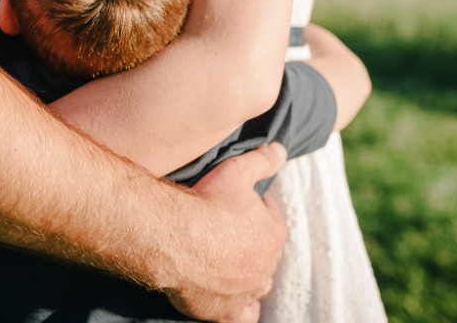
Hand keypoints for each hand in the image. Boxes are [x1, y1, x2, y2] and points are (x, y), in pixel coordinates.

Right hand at [166, 143, 287, 322]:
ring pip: (258, 284)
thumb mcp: (236, 170)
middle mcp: (267, 265)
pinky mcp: (226, 311)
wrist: (175, 238)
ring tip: (229, 263)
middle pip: (265, 253)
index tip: (238, 205)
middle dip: (253, 243)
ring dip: (249, 274)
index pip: (272, 219)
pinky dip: (241, 308)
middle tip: (229, 231)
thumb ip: (262, 160)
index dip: (256, 209)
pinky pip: (243, 315)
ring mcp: (247, 291)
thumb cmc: (207, 202)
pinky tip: (230, 298)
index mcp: (274, 233)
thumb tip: (281, 150)